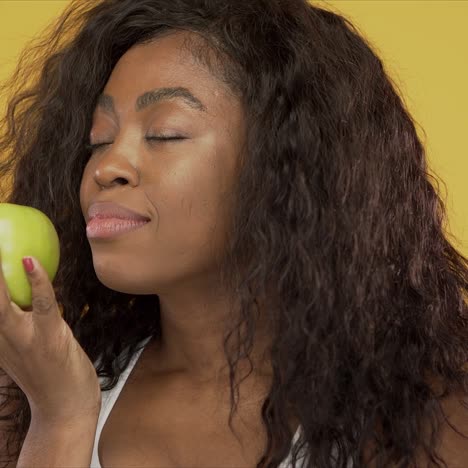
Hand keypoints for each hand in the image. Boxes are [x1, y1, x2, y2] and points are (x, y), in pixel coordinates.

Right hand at [0, 253, 100, 424]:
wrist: (65, 410)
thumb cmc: (48, 375)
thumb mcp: (23, 348)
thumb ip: (17, 323)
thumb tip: (24, 291)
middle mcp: (0, 339)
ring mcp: (24, 338)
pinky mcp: (49, 337)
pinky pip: (42, 304)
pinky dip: (36, 282)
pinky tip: (30, 261)